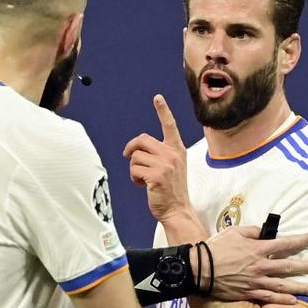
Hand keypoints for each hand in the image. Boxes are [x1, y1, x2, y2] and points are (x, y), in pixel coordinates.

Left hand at [123, 94, 189, 221]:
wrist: (177, 210)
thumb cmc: (170, 189)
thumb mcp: (170, 167)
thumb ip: (159, 154)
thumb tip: (135, 148)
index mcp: (177, 150)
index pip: (170, 126)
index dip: (163, 111)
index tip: (158, 98)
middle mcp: (172, 154)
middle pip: (142, 139)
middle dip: (131, 149)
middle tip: (129, 157)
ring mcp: (165, 165)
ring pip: (135, 156)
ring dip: (133, 168)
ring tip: (143, 179)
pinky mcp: (157, 175)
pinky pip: (134, 169)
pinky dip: (134, 178)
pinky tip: (143, 185)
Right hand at [205, 225, 307, 304]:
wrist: (200, 268)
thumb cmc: (216, 248)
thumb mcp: (233, 232)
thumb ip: (251, 231)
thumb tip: (264, 233)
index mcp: (257, 248)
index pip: (284, 244)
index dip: (300, 240)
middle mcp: (261, 265)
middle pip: (288, 266)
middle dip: (306, 266)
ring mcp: (256, 281)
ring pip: (283, 284)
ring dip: (300, 286)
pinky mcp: (250, 292)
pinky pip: (270, 296)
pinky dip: (283, 299)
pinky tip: (294, 300)